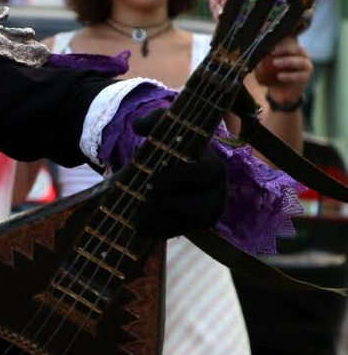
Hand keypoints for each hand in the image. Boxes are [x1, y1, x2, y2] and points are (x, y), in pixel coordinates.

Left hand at [130, 109, 227, 238]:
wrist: (173, 169)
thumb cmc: (173, 147)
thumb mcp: (166, 129)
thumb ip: (155, 120)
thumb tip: (138, 126)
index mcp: (214, 168)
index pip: (205, 175)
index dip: (178, 180)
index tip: (151, 182)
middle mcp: (217, 194)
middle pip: (199, 207)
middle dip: (167, 205)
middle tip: (142, 199)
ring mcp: (208, 215)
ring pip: (188, 225)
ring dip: (160, 220)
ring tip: (137, 211)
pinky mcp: (194, 229)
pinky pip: (177, 234)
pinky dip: (156, 231)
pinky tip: (139, 224)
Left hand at [254, 37, 310, 106]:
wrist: (279, 94)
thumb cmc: (271, 76)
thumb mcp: (263, 67)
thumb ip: (261, 60)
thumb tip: (254, 52)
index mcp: (291, 49)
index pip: (288, 40)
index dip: (280, 40)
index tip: (268, 42)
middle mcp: (301, 55)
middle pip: (295, 48)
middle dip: (284, 49)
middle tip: (272, 51)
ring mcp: (305, 66)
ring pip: (300, 61)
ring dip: (287, 61)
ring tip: (275, 63)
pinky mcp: (305, 77)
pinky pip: (299, 75)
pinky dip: (289, 76)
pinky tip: (280, 76)